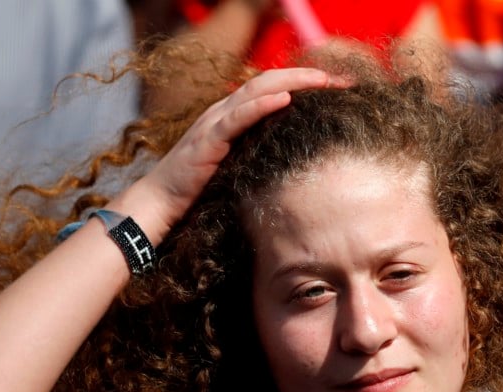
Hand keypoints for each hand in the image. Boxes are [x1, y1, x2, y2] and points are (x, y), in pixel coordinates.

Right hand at [133, 67, 345, 233]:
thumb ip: (258, 157)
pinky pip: (238, 117)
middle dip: (306, 76)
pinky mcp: (208, 139)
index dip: (304, 84)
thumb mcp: (237, 169)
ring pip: (256, 90)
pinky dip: (262, 105)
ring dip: (292, 82)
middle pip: (269, 81)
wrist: (160, 204)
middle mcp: (223, 112)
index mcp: (232, 116)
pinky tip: (285, 99)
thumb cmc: (198, 191)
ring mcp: (214, 122)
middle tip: (342, 80)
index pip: (272, 89)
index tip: (338, 88)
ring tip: (321, 80)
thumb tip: (295, 163)